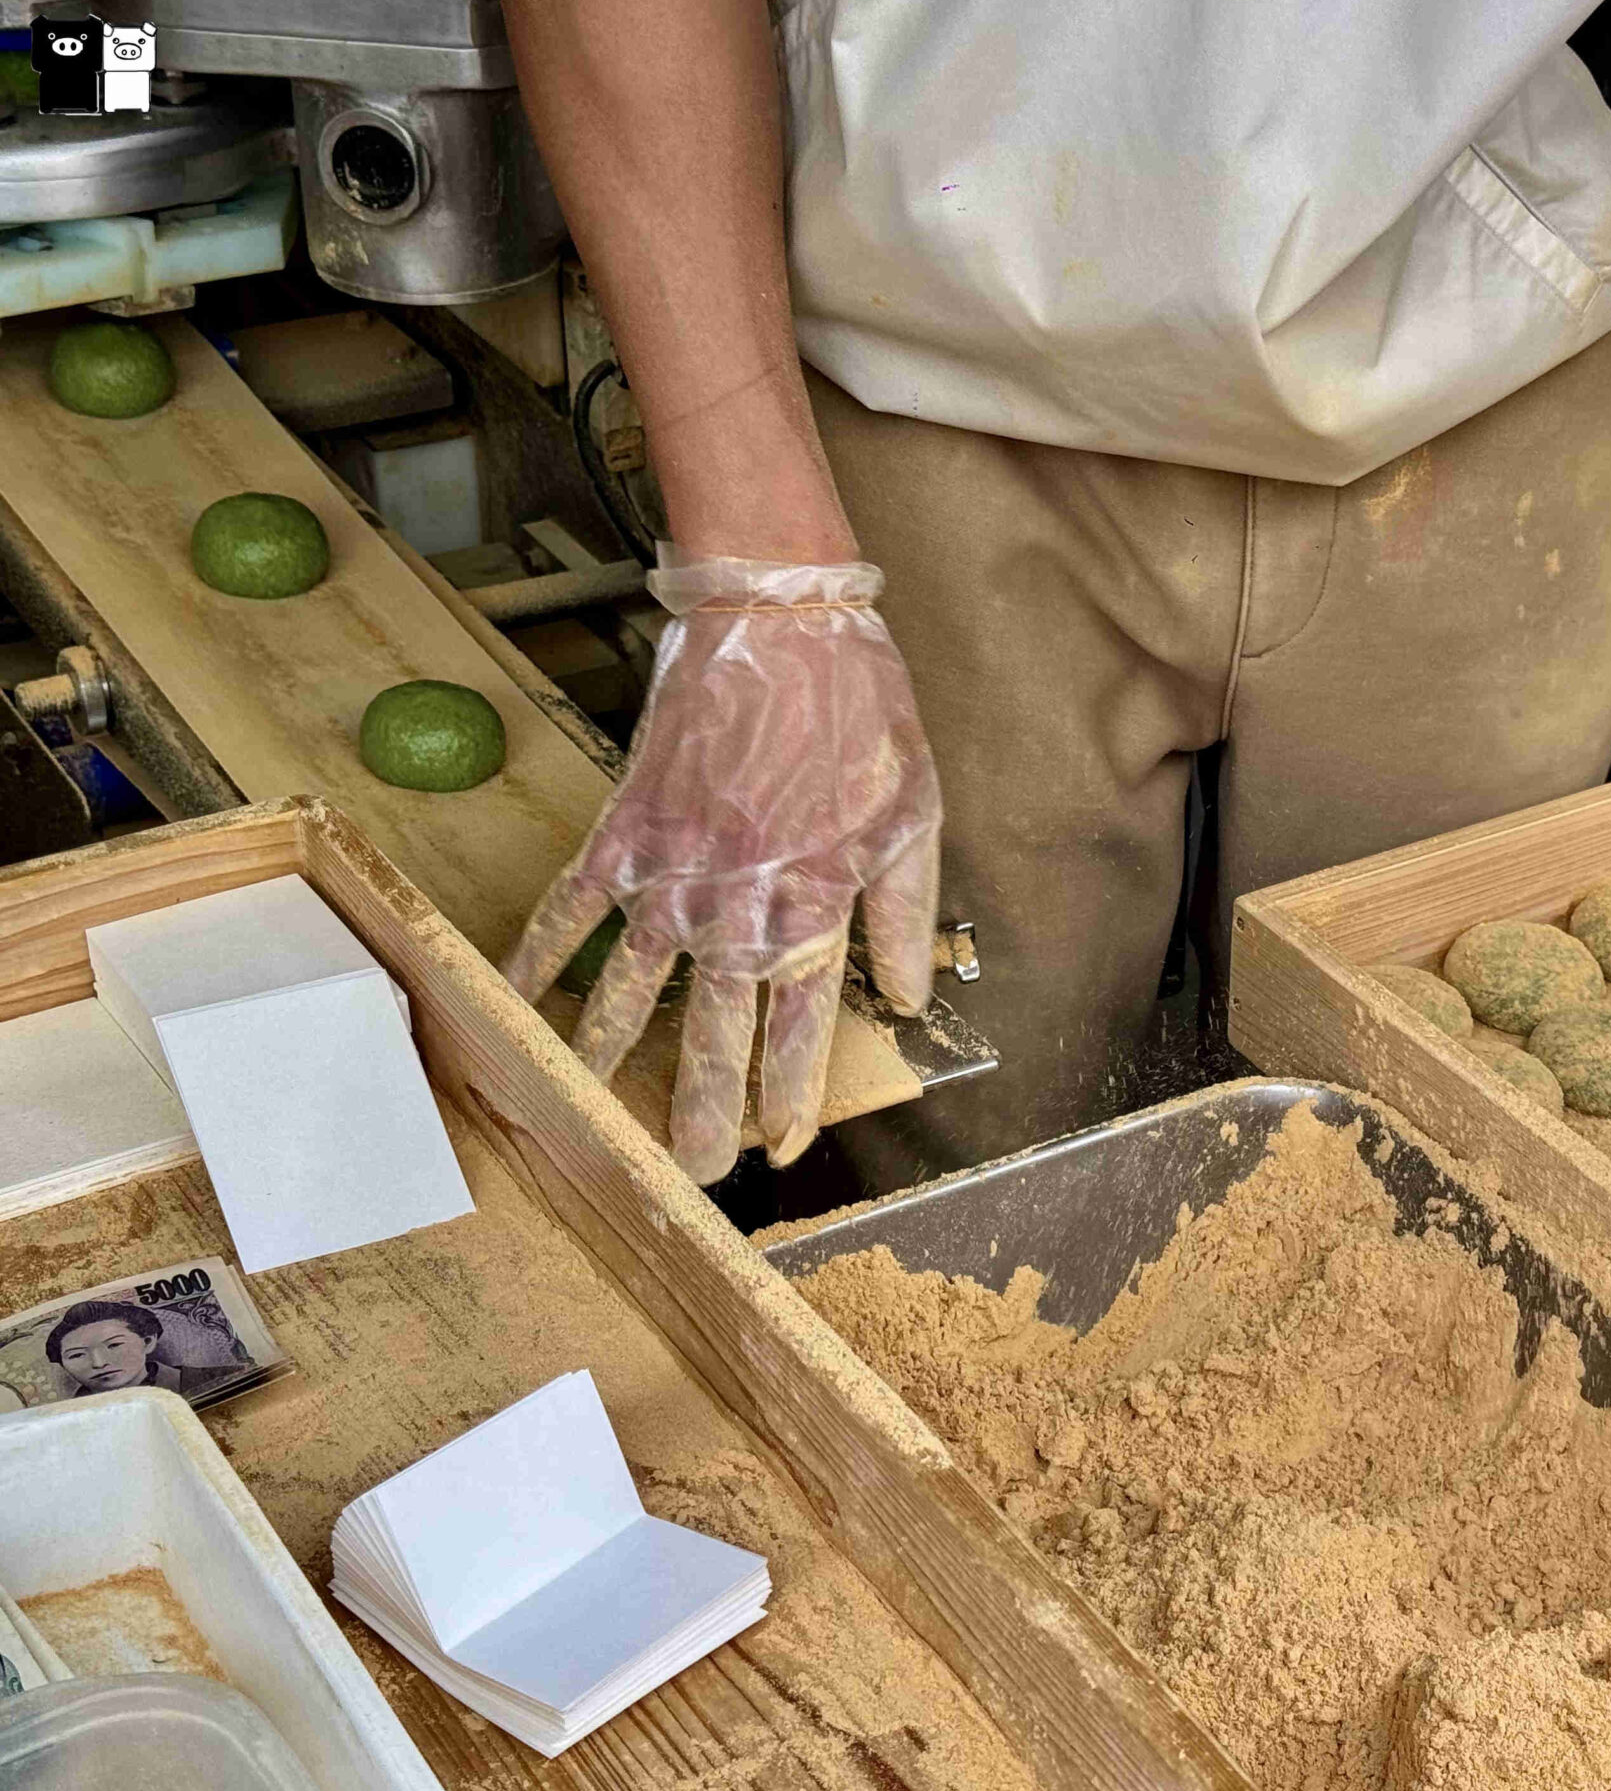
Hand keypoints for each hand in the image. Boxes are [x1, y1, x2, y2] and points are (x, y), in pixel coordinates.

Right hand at [506, 545, 941, 1183]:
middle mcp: (734, 903)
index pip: (800, 1028)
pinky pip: (569, 906)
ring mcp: (669, 869)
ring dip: (614, 1057)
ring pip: (633, 986)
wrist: (780, 617)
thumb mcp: (914, 813)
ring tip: (597, 1119)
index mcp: (813, 904)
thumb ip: (905, 915)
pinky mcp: (623, 827)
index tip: (779, 1146)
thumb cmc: (860, 711)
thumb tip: (902, 997)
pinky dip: (539, 957)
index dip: (789, 1094)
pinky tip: (516, 1005)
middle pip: (711, 1029)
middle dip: (699, 1108)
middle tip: (684, 1173)